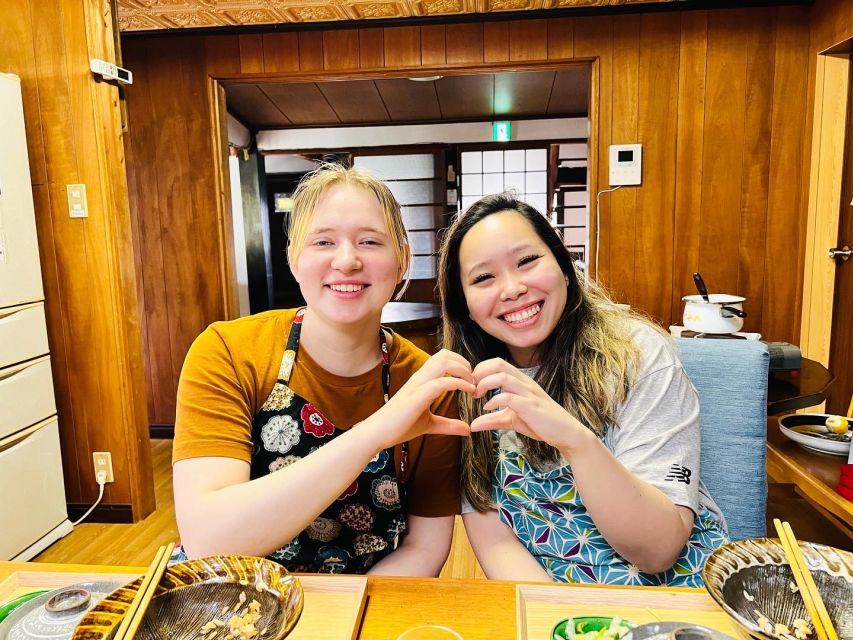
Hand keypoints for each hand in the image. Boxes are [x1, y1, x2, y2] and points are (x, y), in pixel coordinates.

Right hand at [364, 349, 474, 448]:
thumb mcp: (429, 424)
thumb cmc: (399, 426)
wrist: (378, 433)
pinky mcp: (417, 396)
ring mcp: (417, 385)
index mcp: (421, 380)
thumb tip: (467, 429)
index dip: (460, 363)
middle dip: (464, 363)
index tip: (471, 380)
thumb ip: (448, 425)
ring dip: (463, 370)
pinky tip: (468, 392)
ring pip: (443, 362)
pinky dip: (458, 384)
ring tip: (472, 385)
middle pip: (445, 354)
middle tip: (474, 381)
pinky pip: (441, 383)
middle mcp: (419, 378)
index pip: (442, 358)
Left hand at [470, 358, 588, 452]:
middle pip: (498, 364)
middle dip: (479, 373)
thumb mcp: (511, 420)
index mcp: (520, 381)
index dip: (480, 370)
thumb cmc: (540, 424)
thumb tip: (472, 425)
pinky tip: (487, 408)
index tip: (471, 385)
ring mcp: (529, 393)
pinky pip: (509, 397)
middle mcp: (524, 382)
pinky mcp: (532, 406)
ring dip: (485, 384)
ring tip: (477, 396)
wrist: (566, 434)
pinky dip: (494, 401)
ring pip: (503, 376)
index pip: (496, 363)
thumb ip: (492, 420)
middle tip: (471, 388)